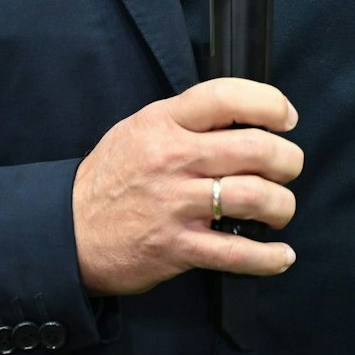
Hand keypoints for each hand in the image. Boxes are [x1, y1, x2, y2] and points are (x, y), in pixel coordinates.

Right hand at [73, 78, 304, 295]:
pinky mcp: (176, 247)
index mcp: (165, 123)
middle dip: (288, 159)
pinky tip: (282, 255)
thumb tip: (247, 117)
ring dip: (283, 205)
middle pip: (255, 149)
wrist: (65, 232)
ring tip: (280, 209)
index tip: (287, 118)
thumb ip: (189, 119)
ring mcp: (175, 204)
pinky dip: (268, 257)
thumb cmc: (112, 176)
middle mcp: (173, 159)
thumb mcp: (141, 129)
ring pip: (255, 197)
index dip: (269, 103)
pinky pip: (236, 253)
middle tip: (289, 168)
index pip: (227, 97)